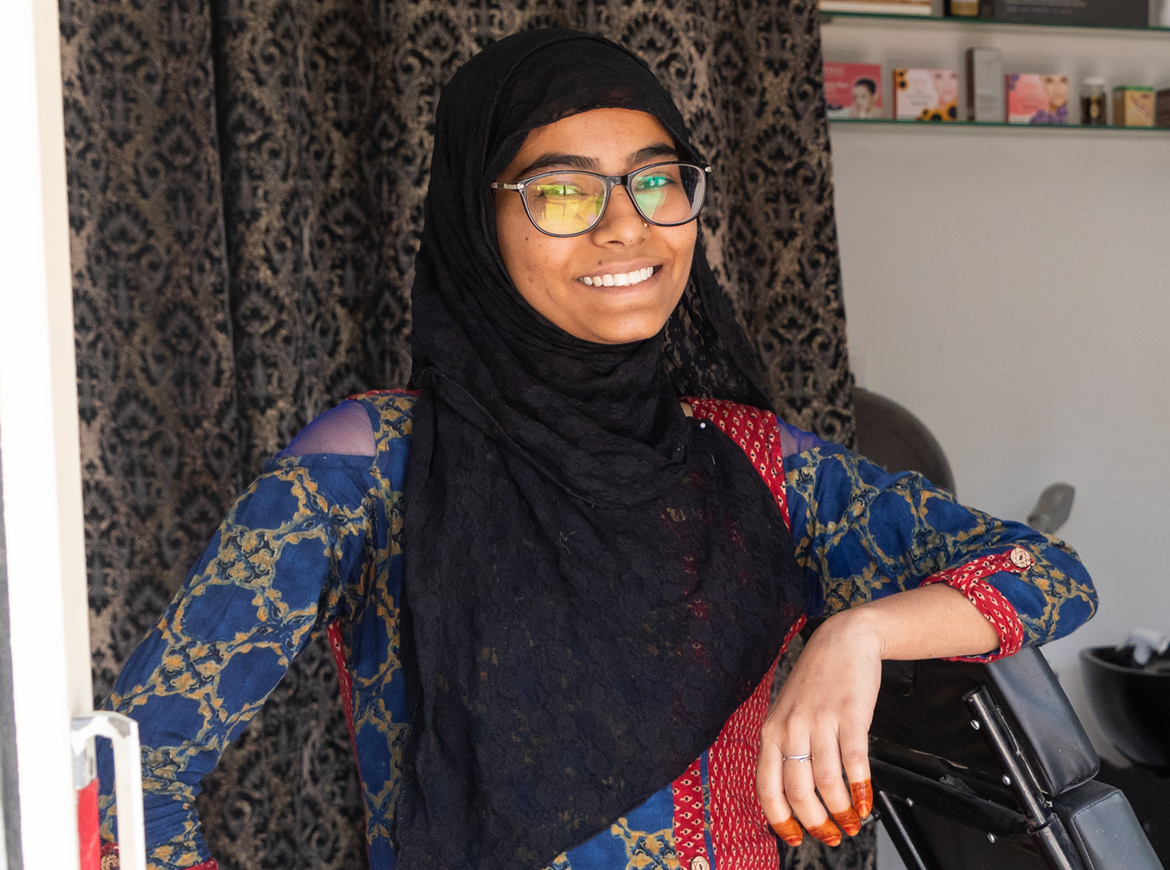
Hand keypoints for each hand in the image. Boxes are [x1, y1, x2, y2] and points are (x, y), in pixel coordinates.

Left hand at [755, 609, 879, 846]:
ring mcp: (820, 721)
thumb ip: (784, 748)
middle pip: (798, 791)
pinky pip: (855, 762)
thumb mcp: (786, 712)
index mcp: (771, 731)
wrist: (843, 640)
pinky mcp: (850, 716)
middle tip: (831, 835)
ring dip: (841, 811)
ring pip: (827, 782)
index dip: (780, 820)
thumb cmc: (816, 680)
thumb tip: (789, 796)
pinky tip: (866, 801)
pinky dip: (861, 789)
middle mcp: (791, 727)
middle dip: (816, 822)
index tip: (794, 837)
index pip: (767, 787)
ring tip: (851, 822)